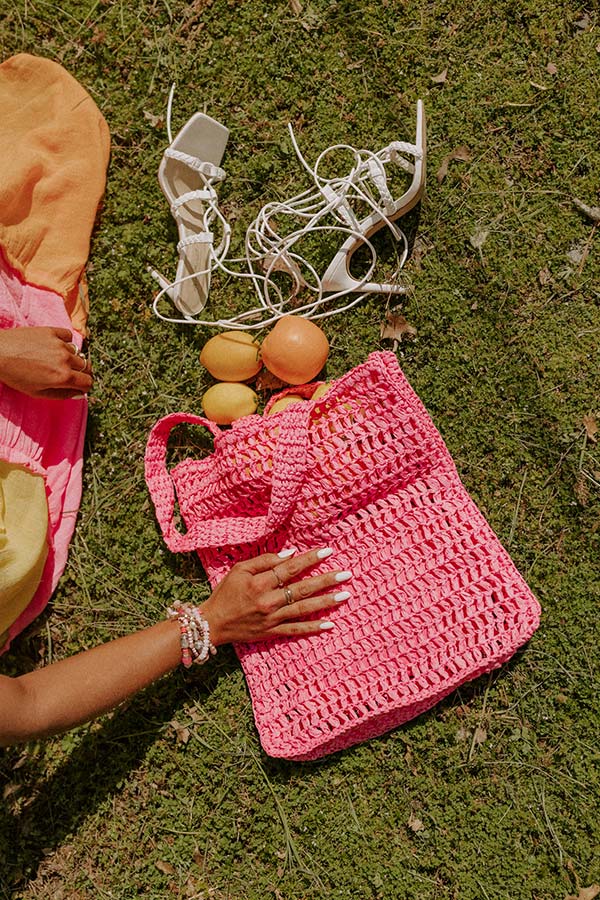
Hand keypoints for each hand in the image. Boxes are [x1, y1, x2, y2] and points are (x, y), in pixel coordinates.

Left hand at [0, 326, 92, 398]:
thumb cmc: (14, 375)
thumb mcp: (37, 392)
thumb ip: (62, 395)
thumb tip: (79, 394)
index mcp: (63, 377)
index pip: (88, 382)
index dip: (84, 386)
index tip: (78, 386)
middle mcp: (65, 359)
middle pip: (86, 367)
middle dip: (81, 373)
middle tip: (70, 374)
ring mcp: (60, 344)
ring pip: (77, 353)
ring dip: (71, 358)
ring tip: (55, 360)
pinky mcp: (52, 331)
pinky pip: (68, 336)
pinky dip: (66, 341)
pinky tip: (56, 346)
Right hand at [199, 548, 351, 645]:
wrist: (213, 623)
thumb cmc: (225, 593)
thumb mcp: (239, 570)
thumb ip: (264, 561)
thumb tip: (290, 554)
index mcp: (260, 583)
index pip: (290, 568)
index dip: (310, 559)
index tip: (328, 552)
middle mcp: (268, 601)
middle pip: (302, 589)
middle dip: (326, 580)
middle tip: (347, 574)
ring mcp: (272, 619)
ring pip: (304, 609)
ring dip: (326, 602)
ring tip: (345, 595)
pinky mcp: (272, 632)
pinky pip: (296, 630)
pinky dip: (313, 628)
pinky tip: (330, 624)